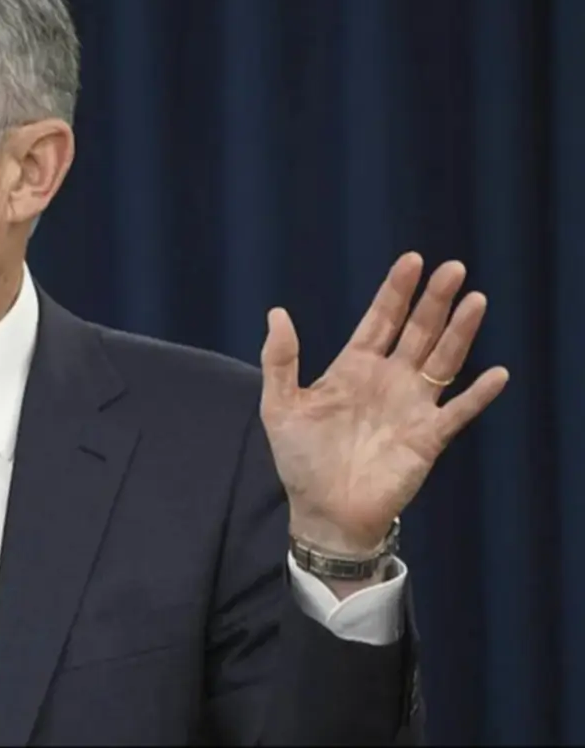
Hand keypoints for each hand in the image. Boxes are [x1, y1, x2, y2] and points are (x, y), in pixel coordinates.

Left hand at [259, 252, 508, 554]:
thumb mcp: (280, 407)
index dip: (396, 291)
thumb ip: (280, 360)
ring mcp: (412, 406)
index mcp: (354, 367)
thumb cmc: (300, 460)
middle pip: (418, 331)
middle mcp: (388, 379)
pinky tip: (496, 374)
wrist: (324, 511)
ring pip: (443, 360)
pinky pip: (458, 411)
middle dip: (434, 300)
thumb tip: (277, 312)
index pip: (380, 319)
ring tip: (475, 301)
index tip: (412, 260)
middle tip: (453, 267)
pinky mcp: (429, 437)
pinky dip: (478, 395)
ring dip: (460, 332)